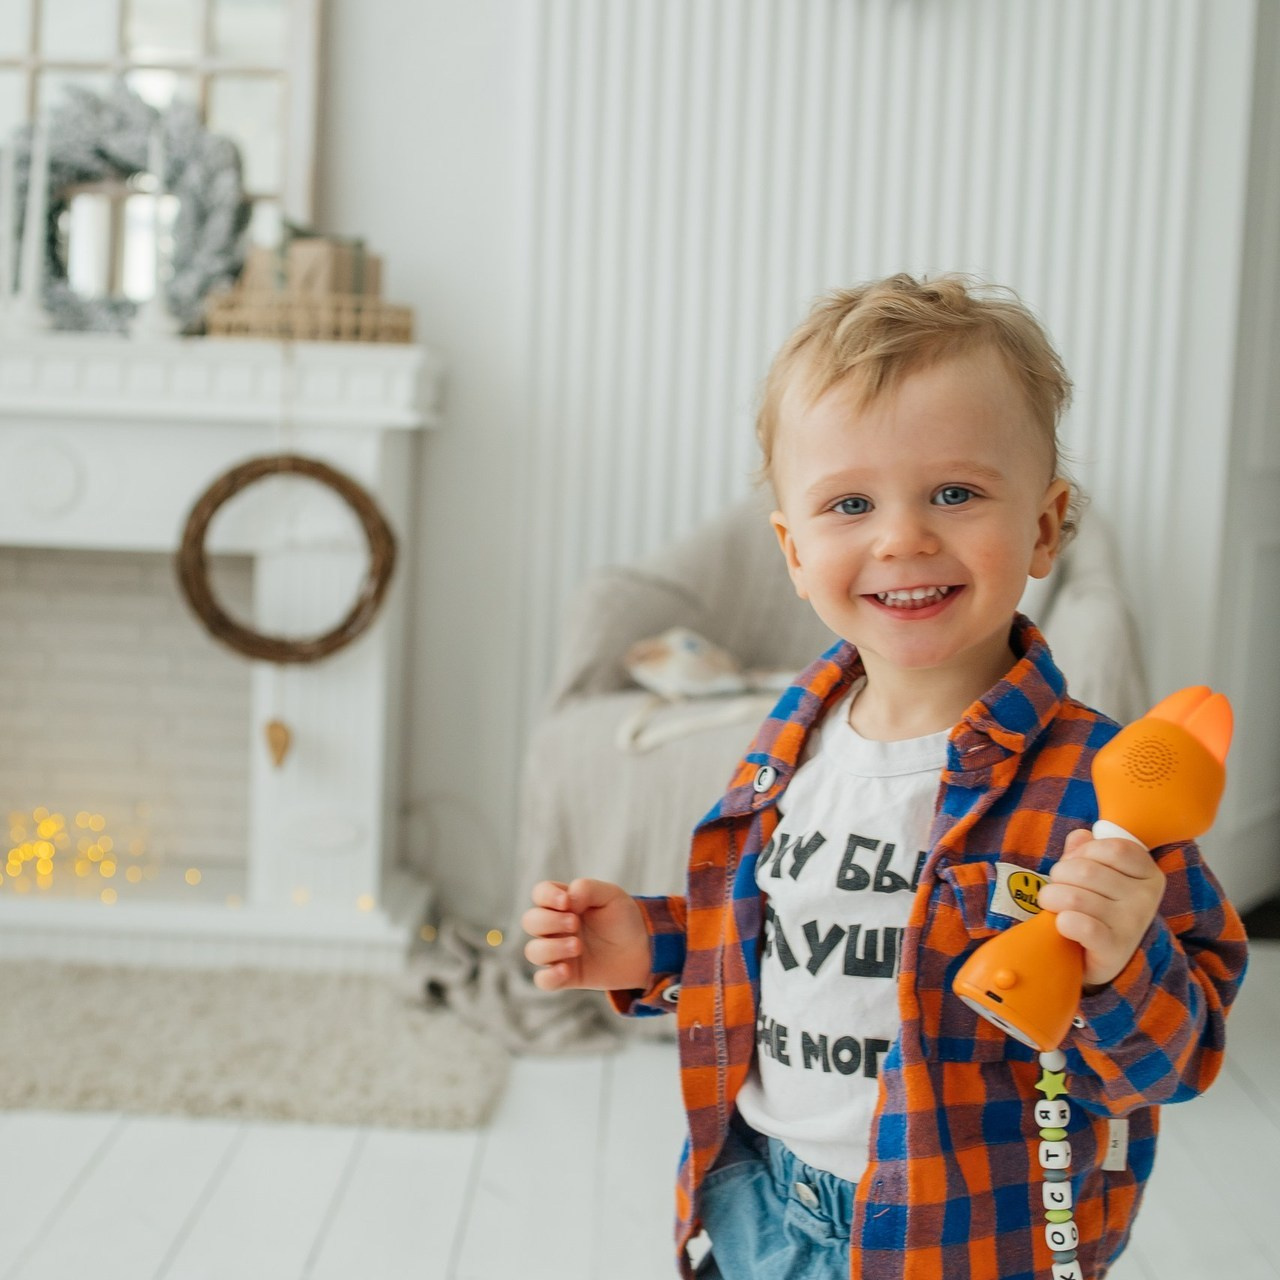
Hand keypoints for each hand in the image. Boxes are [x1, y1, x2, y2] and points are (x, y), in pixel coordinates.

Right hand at [522, 878, 650, 992]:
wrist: (644, 949)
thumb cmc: (624, 918)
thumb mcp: (611, 895)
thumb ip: (587, 889)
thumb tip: (567, 899)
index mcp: (563, 903)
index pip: (540, 894)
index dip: (546, 896)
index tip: (566, 902)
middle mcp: (556, 927)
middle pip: (530, 921)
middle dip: (549, 921)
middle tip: (575, 923)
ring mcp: (559, 952)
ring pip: (533, 951)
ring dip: (551, 947)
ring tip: (578, 946)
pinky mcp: (566, 976)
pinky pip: (542, 980)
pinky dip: (549, 976)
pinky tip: (566, 970)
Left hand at [1038, 828, 1166, 988]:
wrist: (1111, 961)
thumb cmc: (1102, 908)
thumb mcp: (1101, 875)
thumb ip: (1088, 850)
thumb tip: (1080, 836)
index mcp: (1148, 874)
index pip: (1113, 848)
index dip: (1083, 851)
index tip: (1075, 863)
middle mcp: (1146, 899)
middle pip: (1085, 870)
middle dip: (1059, 875)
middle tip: (1059, 887)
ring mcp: (1132, 925)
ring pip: (1074, 897)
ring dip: (1052, 898)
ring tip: (1054, 906)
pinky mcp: (1113, 949)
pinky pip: (1079, 925)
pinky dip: (1062, 922)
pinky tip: (1063, 924)